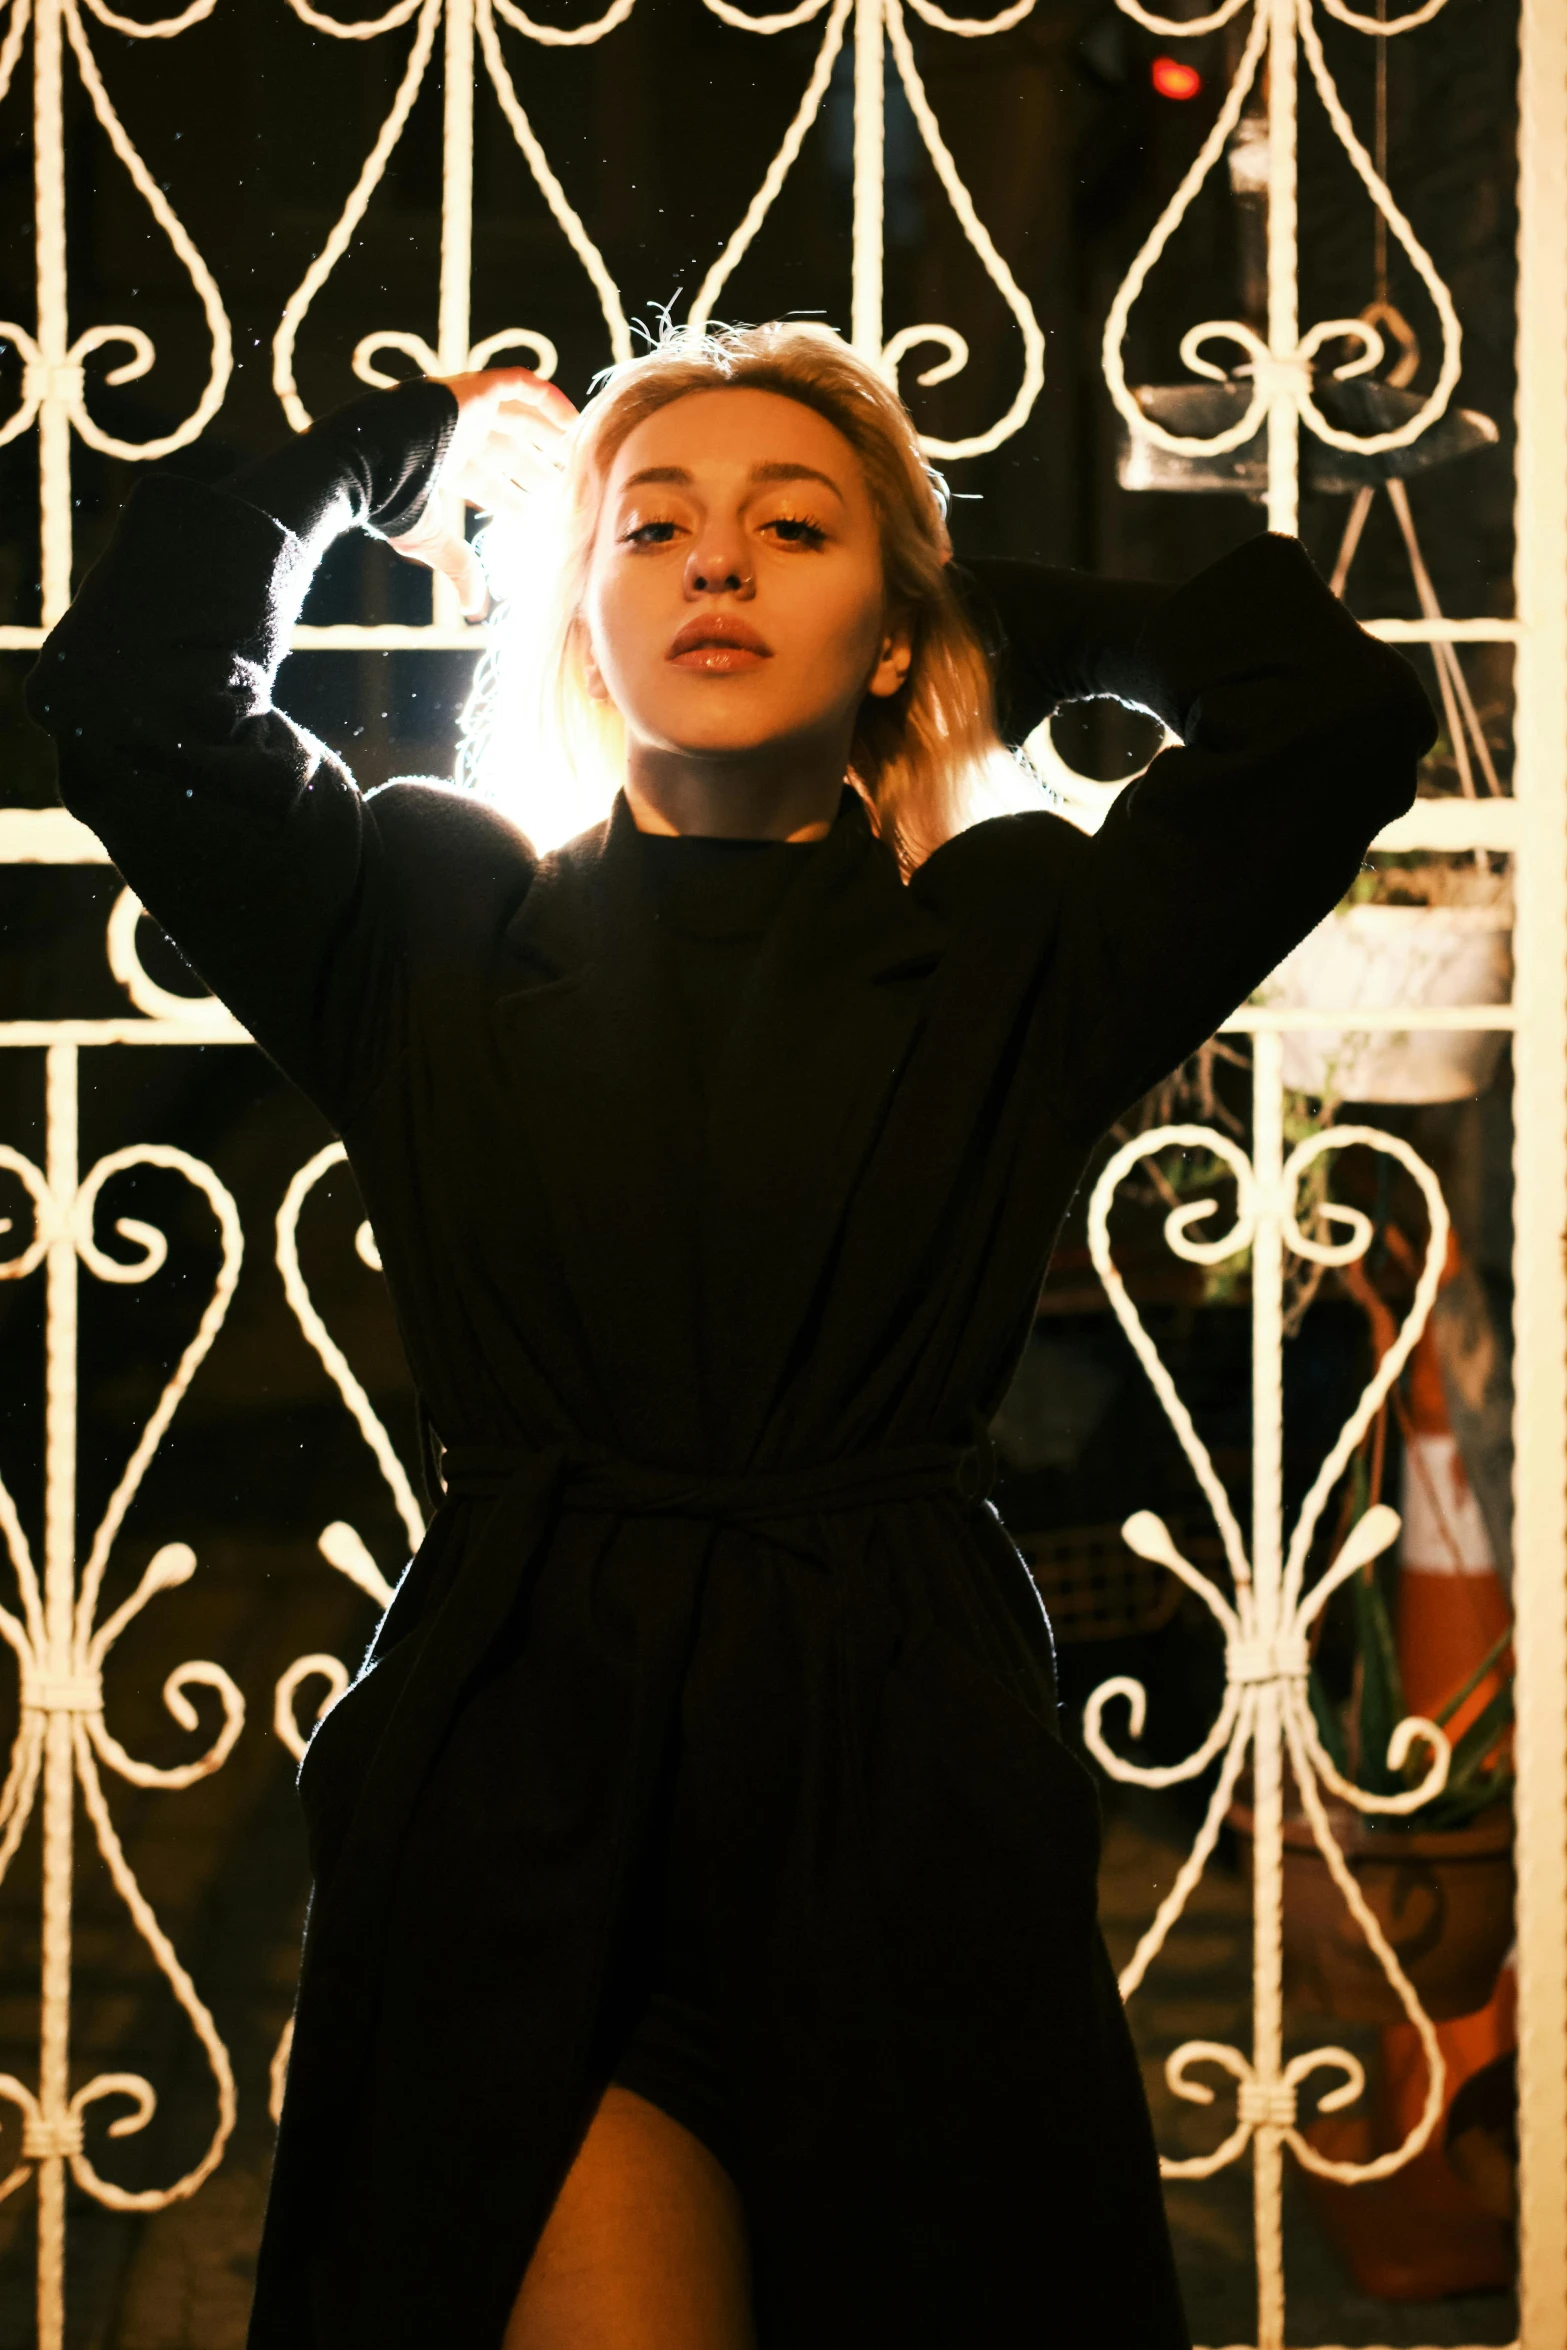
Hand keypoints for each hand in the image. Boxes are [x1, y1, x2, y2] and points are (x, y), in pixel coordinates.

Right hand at [386, 366, 578, 618]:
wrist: (369, 459)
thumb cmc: (390, 499)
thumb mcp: (429, 538)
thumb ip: (458, 566)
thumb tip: (475, 609)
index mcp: (441, 466)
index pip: (488, 484)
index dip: (517, 501)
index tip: (546, 522)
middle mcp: (453, 435)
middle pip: (507, 452)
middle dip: (538, 472)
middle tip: (570, 492)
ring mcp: (463, 409)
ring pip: (517, 418)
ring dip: (548, 437)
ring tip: (578, 456)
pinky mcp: (473, 388)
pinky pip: (517, 383)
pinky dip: (548, 398)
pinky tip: (574, 422)